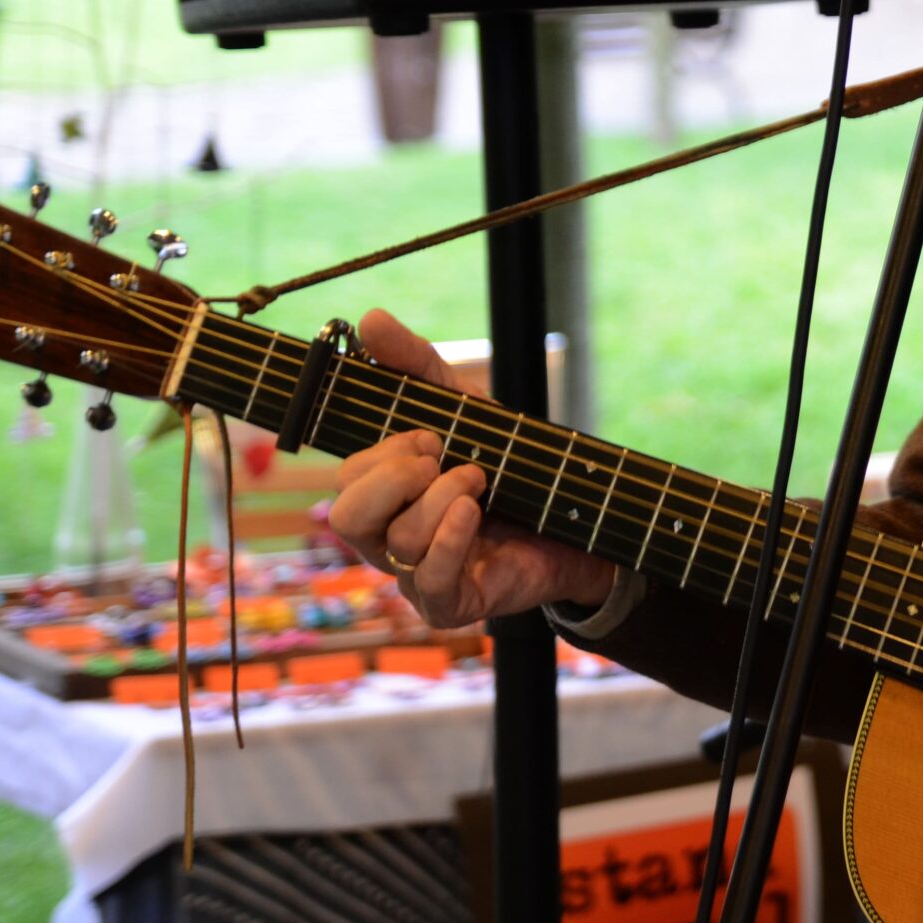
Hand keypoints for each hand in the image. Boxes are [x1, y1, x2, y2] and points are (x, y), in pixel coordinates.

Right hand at [326, 308, 614, 627]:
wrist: (575, 517)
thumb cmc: (509, 465)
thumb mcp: (464, 406)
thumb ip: (415, 364)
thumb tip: (368, 319)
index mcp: (383, 498)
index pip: (346, 479)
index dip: (383, 453)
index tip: (430, 436)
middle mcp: (389, 540)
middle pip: (347, 517)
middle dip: (394, 478)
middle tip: (441, 458)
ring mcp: (416, 576)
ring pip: (399, 541)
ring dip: (444, 496)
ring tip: (481, 481)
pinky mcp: (451, 603)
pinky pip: (428, 581)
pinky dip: (449, 539)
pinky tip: (474, 512)